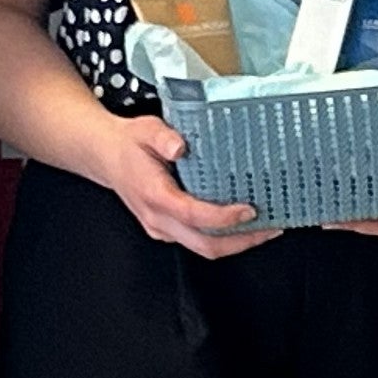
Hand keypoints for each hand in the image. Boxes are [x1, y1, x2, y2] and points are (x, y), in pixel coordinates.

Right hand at [101, 114, 273, 257]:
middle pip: (205, 244)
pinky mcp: (167, 230)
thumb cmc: (130, 144)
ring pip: (204, 248)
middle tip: (271, 228)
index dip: (223, 217)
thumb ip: (162, 137)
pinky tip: (243, 226)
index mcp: (155, 195)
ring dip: (237, 243)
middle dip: (242, 240)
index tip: (249, 210)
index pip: (193, 215)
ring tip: (266, 229)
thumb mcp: (145, 129)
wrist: (107, 156)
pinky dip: (224, 238)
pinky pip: (198, 241)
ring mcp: (162, 228)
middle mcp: (158, 218)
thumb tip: (179, 147)